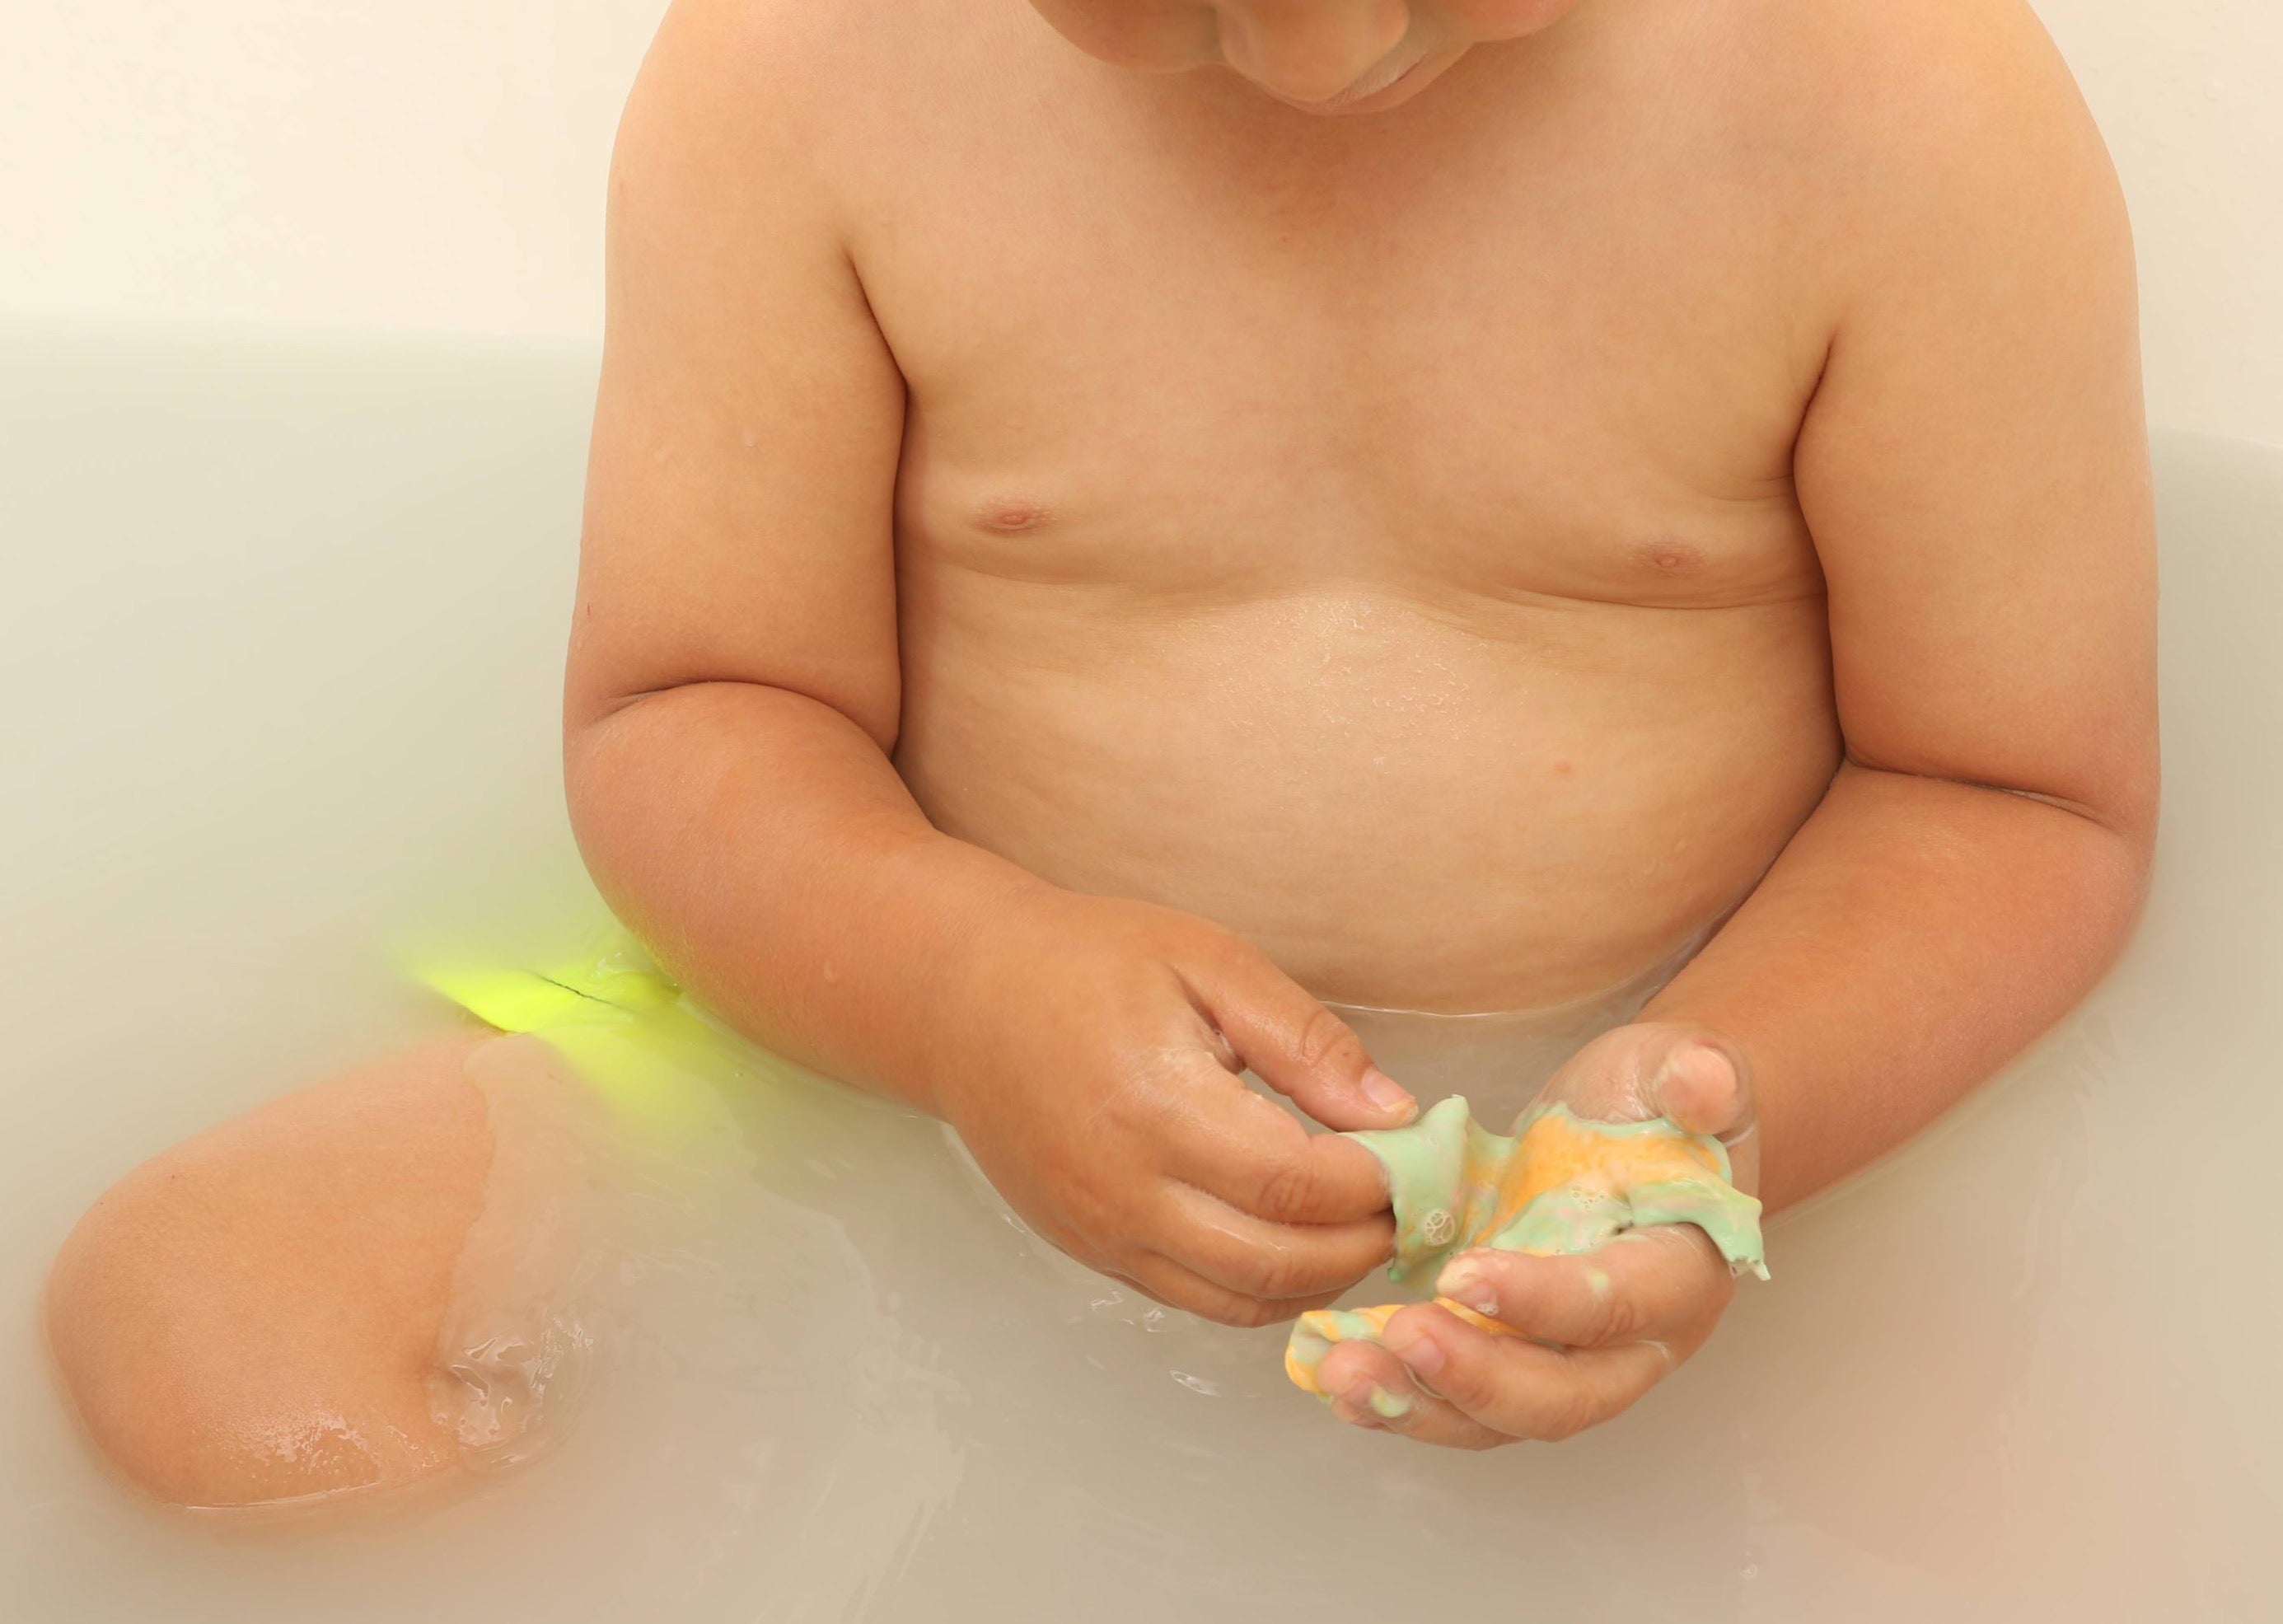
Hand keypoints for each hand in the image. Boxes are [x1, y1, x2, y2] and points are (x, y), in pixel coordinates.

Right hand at [932, 888, 1415, 1326]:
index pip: (1299, 1187)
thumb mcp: (1209, 962)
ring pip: (1241, 1302)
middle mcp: (1125, 1190)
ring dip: (1319, 1279)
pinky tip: (1293, 1236)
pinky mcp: (1089, 1253)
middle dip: (1364, 1246)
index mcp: (1158, 1106)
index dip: (1377, 1187)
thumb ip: (1306, 1042)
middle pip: (1279, 1265)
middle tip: (1406, 1202)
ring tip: (1359, 1224)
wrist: (961, 999)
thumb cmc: (1087, 961)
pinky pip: (1195, 1298)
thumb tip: (1398, 1115)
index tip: (1414, 1155)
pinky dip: (1261, 1286)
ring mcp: (1101, 1234)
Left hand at [1310, 1021, 1756, 1445]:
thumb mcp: (1679, 1067)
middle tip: (1397, 1338)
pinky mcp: (1512, 1356)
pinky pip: (1459, 1401)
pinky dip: (1397, 1397)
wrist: (1640, 1130)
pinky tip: (1333, 1376)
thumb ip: (1698, 1075)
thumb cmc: (1660, 1102)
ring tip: (1343, 1375)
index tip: (1462, 1276)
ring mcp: (1569, 1359)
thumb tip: (1701, 1084)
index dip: (1544, 1301)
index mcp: (1683, 1272)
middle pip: (1562, 1395)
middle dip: (1477, 1379)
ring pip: (1502, 1416)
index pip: (1618, 1306)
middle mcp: (1634, 1342)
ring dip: (1421, 1405)